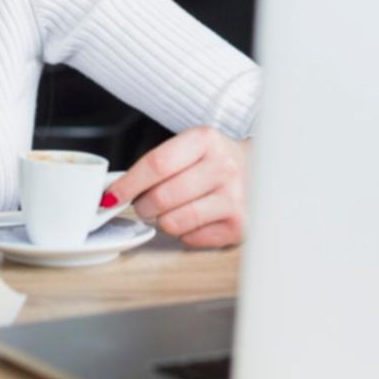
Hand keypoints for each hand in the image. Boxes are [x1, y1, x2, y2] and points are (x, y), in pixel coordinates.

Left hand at [106, 127, 248, 248]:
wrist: (265, 170)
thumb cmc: (218, 160)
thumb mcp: (193, 147)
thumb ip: (160, 164)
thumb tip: (117, 191)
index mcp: (206, 140)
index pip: (156, 164)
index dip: (129, 184)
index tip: (112, 195)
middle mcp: (223, 167)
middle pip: (162, 196)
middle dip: (144, 206)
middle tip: (145, 205)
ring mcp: (234, 198)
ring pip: (174, 221)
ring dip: (164, 221)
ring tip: (172, 211)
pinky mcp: (239, 226)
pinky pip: (192, 238)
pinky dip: (185, 233)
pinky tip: (197, 219)